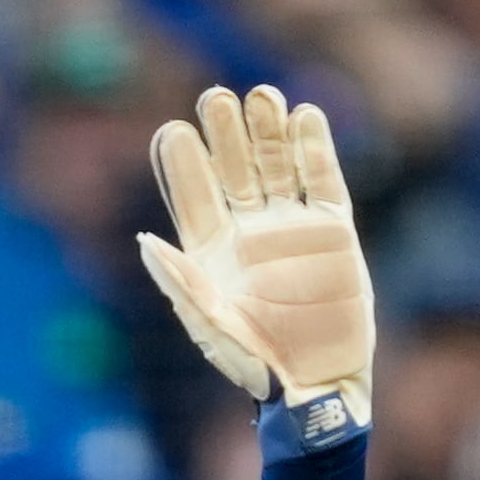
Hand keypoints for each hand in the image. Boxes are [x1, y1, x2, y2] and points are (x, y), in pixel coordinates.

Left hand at [137, 85, 375, 416]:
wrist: (319, 385)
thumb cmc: (258, 367)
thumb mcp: (213, 328)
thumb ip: (183, 285)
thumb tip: (146, 241)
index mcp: (211, 253)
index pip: (193, 197)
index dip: (183, 165)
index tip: (173, 132)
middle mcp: (249, 233)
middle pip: (234, 170)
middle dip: (225, 134)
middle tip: (216, 97)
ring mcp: (292, 227)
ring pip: (277, 165)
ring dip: (269, 130)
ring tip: (262, 95)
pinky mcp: (334, 230)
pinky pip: (324, 180)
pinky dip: (315, 148)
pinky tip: (305, 116)